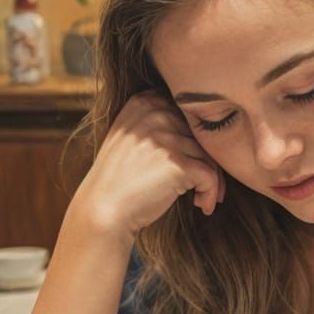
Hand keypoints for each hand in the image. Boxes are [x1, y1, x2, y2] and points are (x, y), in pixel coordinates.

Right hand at [73, 92, 225, 238]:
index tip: (192, 165)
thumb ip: (158, 123)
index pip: (188, 116)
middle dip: (207, 164)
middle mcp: (155, 115)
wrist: (102, 209)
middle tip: (201, 187)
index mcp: (144, 103)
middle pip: (202, 136)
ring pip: (209, 157)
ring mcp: (166, 138)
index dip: (195, 143)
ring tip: (200, 199)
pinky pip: (210, 176)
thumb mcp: (131, 137)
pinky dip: (211, 193)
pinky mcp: (177, 163)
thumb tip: (207, 129)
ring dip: (211, 182)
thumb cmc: (120, 180)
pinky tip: (203, 206)